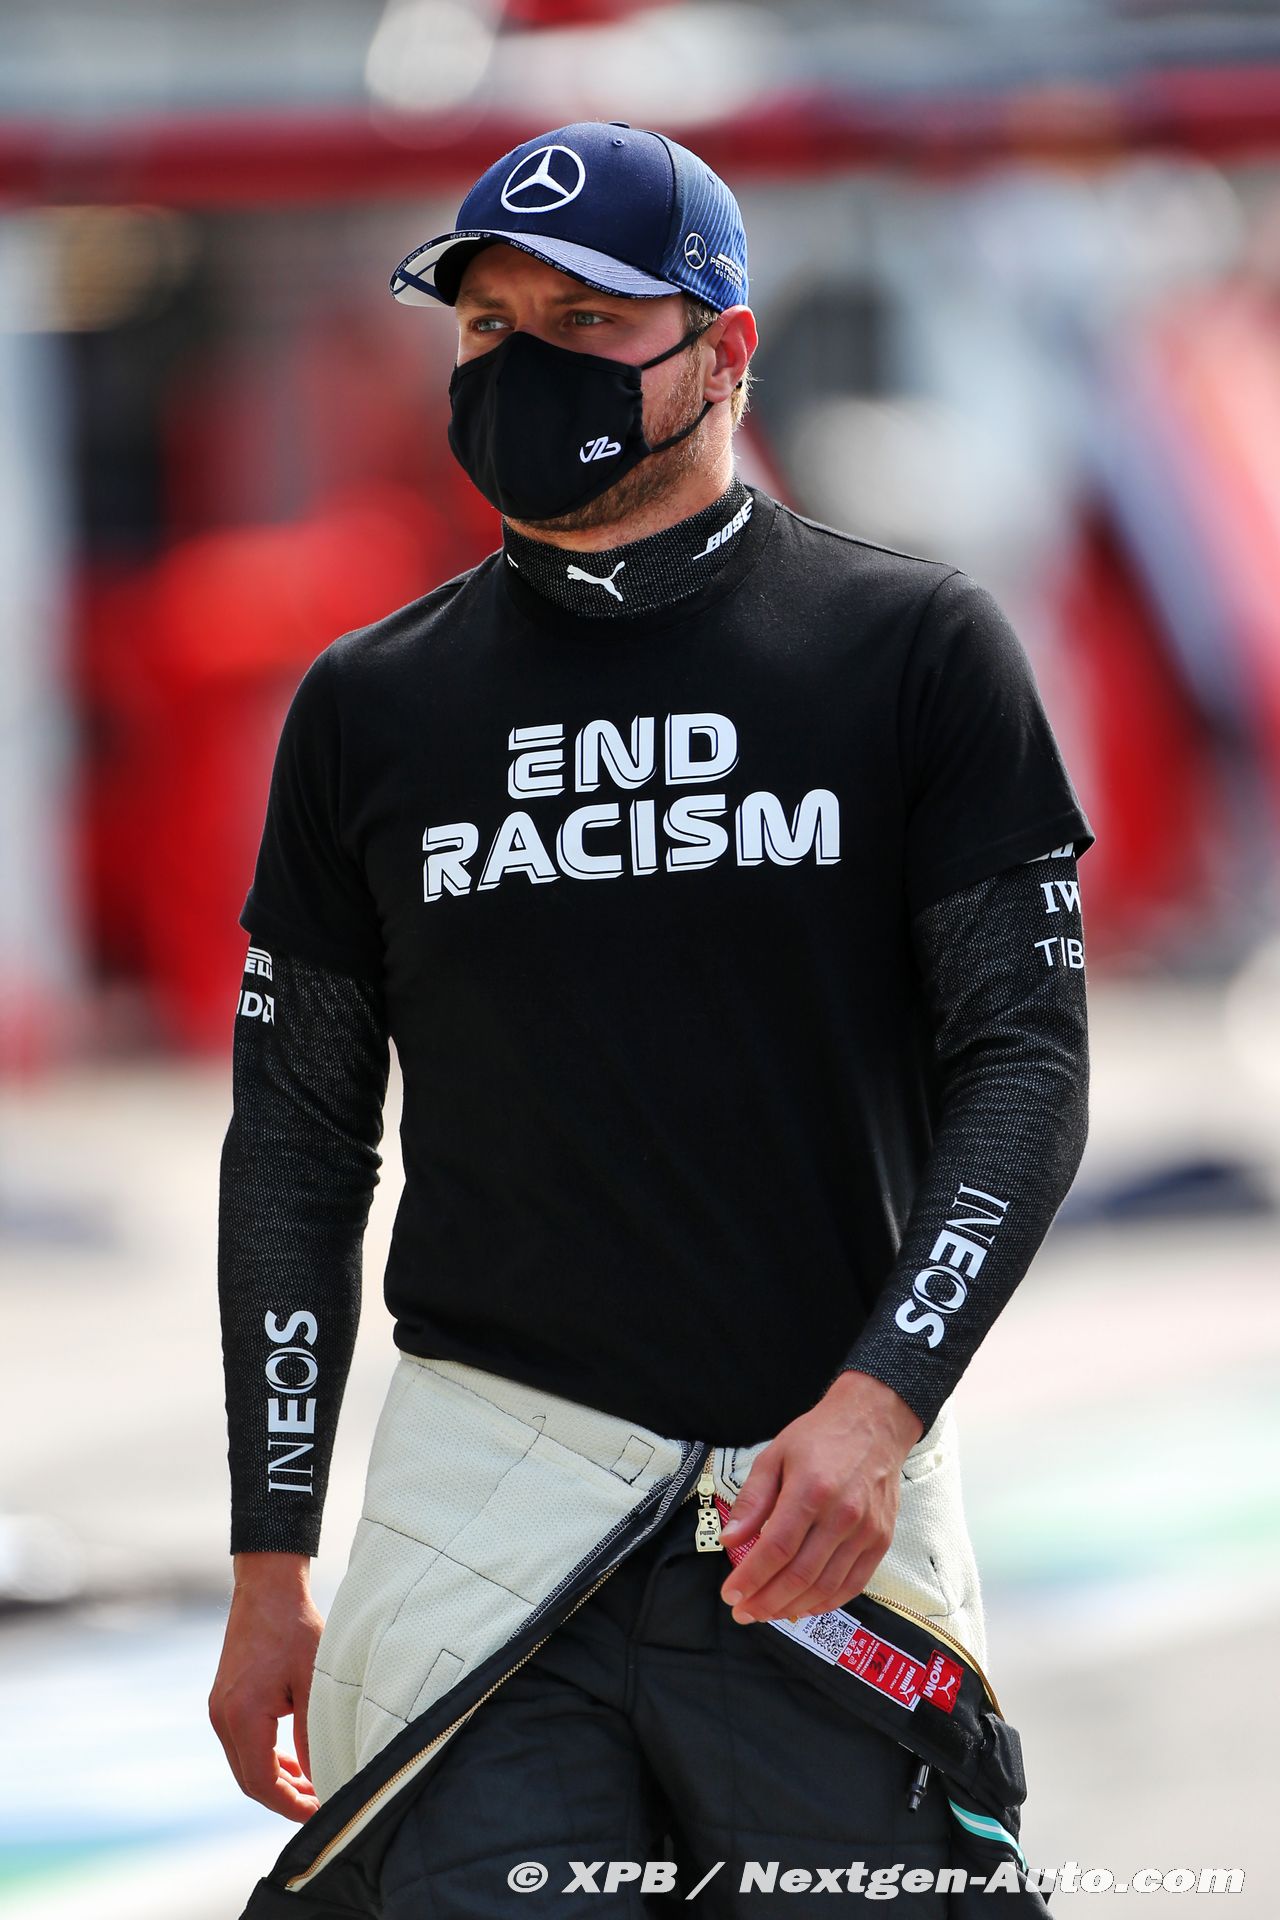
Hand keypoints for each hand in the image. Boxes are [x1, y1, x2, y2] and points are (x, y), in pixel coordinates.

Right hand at [209, 1554, 324, 1821]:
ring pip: (245, 1764)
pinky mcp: (225, 1700)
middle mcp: (223, 1717)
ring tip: (312, 1786)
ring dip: (276, 1780)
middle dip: (285, 1798)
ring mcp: (219, 1709)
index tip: (319, 1811)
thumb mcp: (313, 1680)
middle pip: (250, 1780)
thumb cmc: (295, 1627)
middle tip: (320, 1803)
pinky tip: (292, 1761)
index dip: (290, 1805)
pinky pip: (242, 1744)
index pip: (262, 1782)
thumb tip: (321, 1776)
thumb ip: (313, 1732)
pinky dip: (266, 1758)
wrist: (267, 1588)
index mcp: (242, 1715)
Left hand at [716, 1370, 924, 1625]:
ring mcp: (866, 1531)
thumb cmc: (820, 1436)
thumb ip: (752, 1500)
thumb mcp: (775, 1455)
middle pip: (799, 1575)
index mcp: (811, 1490)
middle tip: (743, 1612)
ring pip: (825, 1586)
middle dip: (766, 1601)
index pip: (775, 1549)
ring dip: (792, 1607)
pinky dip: (826, 1602)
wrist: (874, 1422)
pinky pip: (853, 1584)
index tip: (731, 1595)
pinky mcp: (881, 1539)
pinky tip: (804, 1607)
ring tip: (767, 1613)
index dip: (750, 1579)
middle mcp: (842, 1515)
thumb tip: (730, 1541)